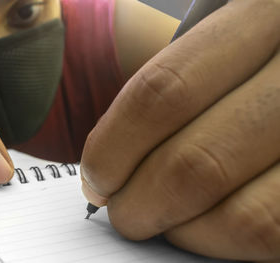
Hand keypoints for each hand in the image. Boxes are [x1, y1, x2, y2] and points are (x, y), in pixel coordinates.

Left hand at [81, 0, 279, 260]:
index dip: (113, 147)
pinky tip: (209, 226)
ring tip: (166, 221)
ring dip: (182, 231)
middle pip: (195, 163)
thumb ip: (176, 94)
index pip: (164, 93)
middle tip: (123, 212)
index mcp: (261, 16)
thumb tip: (109, 174)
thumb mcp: (227, 46)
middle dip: (139, 203)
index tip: (95, 178)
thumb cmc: (257, 65)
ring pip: (241, 215)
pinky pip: (272, 233)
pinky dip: (224, 242)